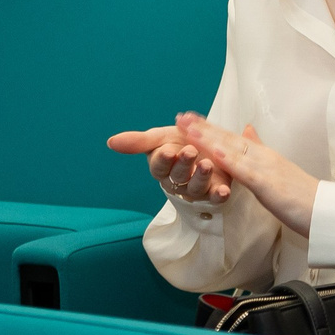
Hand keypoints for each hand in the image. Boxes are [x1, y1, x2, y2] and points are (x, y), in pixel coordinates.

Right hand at [109, 120, 229, 204]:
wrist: (207, 147)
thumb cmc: (179, 142)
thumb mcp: (160, 137)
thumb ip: (138, 141)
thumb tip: (110, 141)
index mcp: (163, 167)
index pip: (159, 165)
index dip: (163, 159)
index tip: (167, 151)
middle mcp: (178, 180)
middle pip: (178, 175)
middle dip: (184, 164)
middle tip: (190, 151)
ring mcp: (197, 188)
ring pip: (196, 187)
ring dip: (201, 177)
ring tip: (207, 164)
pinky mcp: (215, 192)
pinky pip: (216, 197)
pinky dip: (219, 195)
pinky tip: (224, 191)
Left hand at [180, 116, 320, 237]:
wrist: (324, 210)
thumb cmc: (302, 196)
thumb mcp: (278, 169)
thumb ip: (260, 149)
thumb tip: (248, 129)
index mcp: (263, 156)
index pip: (231, 139)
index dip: (209, 129)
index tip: (189, 120)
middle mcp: (263, 157)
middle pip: (228, 139)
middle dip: (202, 128)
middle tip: (180, 118)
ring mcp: (265, 168)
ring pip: (232, 150)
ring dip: (209, 139)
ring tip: (188, 129)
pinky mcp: (268, 184)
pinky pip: (245, 171)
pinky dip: (229, 160)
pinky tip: (213, 153)